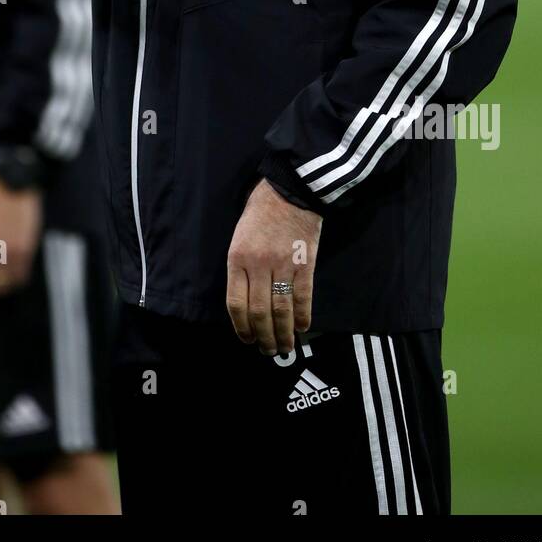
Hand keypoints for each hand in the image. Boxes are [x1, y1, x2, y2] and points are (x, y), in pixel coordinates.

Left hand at [226, 179, 322, 355]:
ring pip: (281, 310)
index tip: (246, 339)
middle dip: (263, 337)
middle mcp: (258, 265)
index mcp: (237, 258)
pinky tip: (302, 327)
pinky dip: (303, 317)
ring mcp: (283, 265)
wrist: (290, 190)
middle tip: (267, 350)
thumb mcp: (239, 236)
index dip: (241, 327)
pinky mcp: (305, 264)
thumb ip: (240, 267)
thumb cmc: (260, 212)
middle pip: (259, 313)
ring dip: (283, 334)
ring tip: (285, 347)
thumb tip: (246, 301)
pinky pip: (303, 298)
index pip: (236, 303)